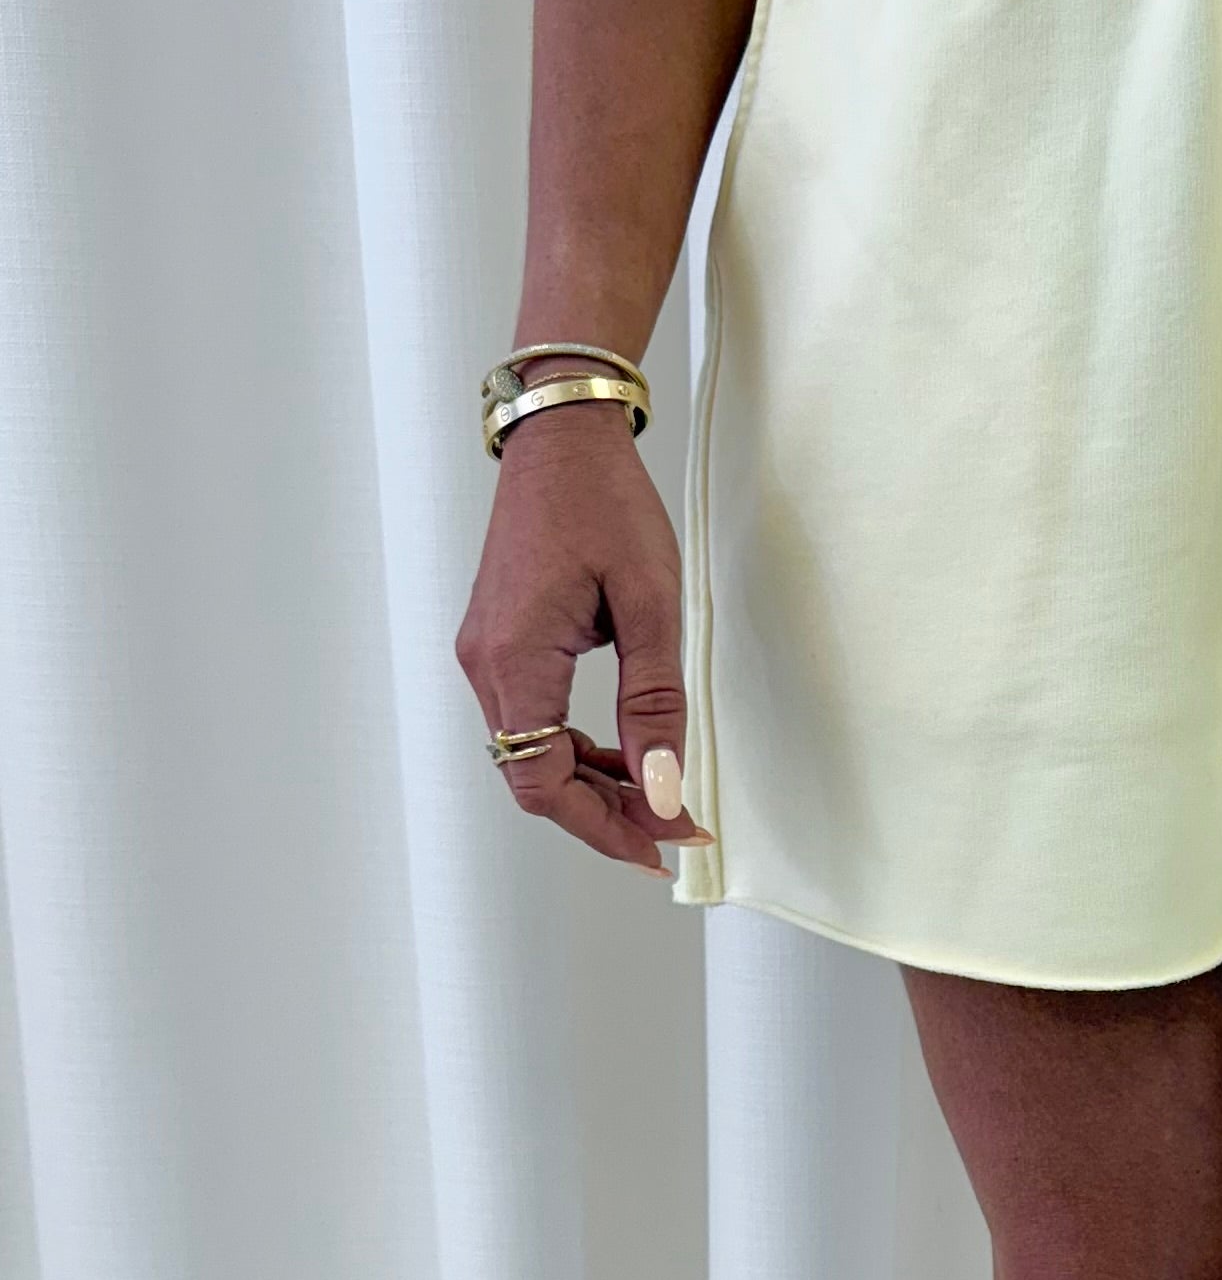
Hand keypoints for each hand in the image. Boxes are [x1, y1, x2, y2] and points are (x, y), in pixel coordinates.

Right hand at [455, 399, 713, 872]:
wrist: (563, 437)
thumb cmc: (606, 504)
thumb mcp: (650, 604)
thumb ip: (655, 705)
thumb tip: (661, 789)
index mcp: (515, 659)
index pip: (543, 783)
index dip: (604, 827)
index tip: (665, 842)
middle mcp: (486, 664)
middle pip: (535, 779)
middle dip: (607, 815)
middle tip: (676, 827)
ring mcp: (487, 654)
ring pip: (532, 754)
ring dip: (595, 784)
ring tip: (661, 794)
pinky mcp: (500, 643)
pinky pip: (533, 720)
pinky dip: (579, 748)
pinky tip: (628, 750)